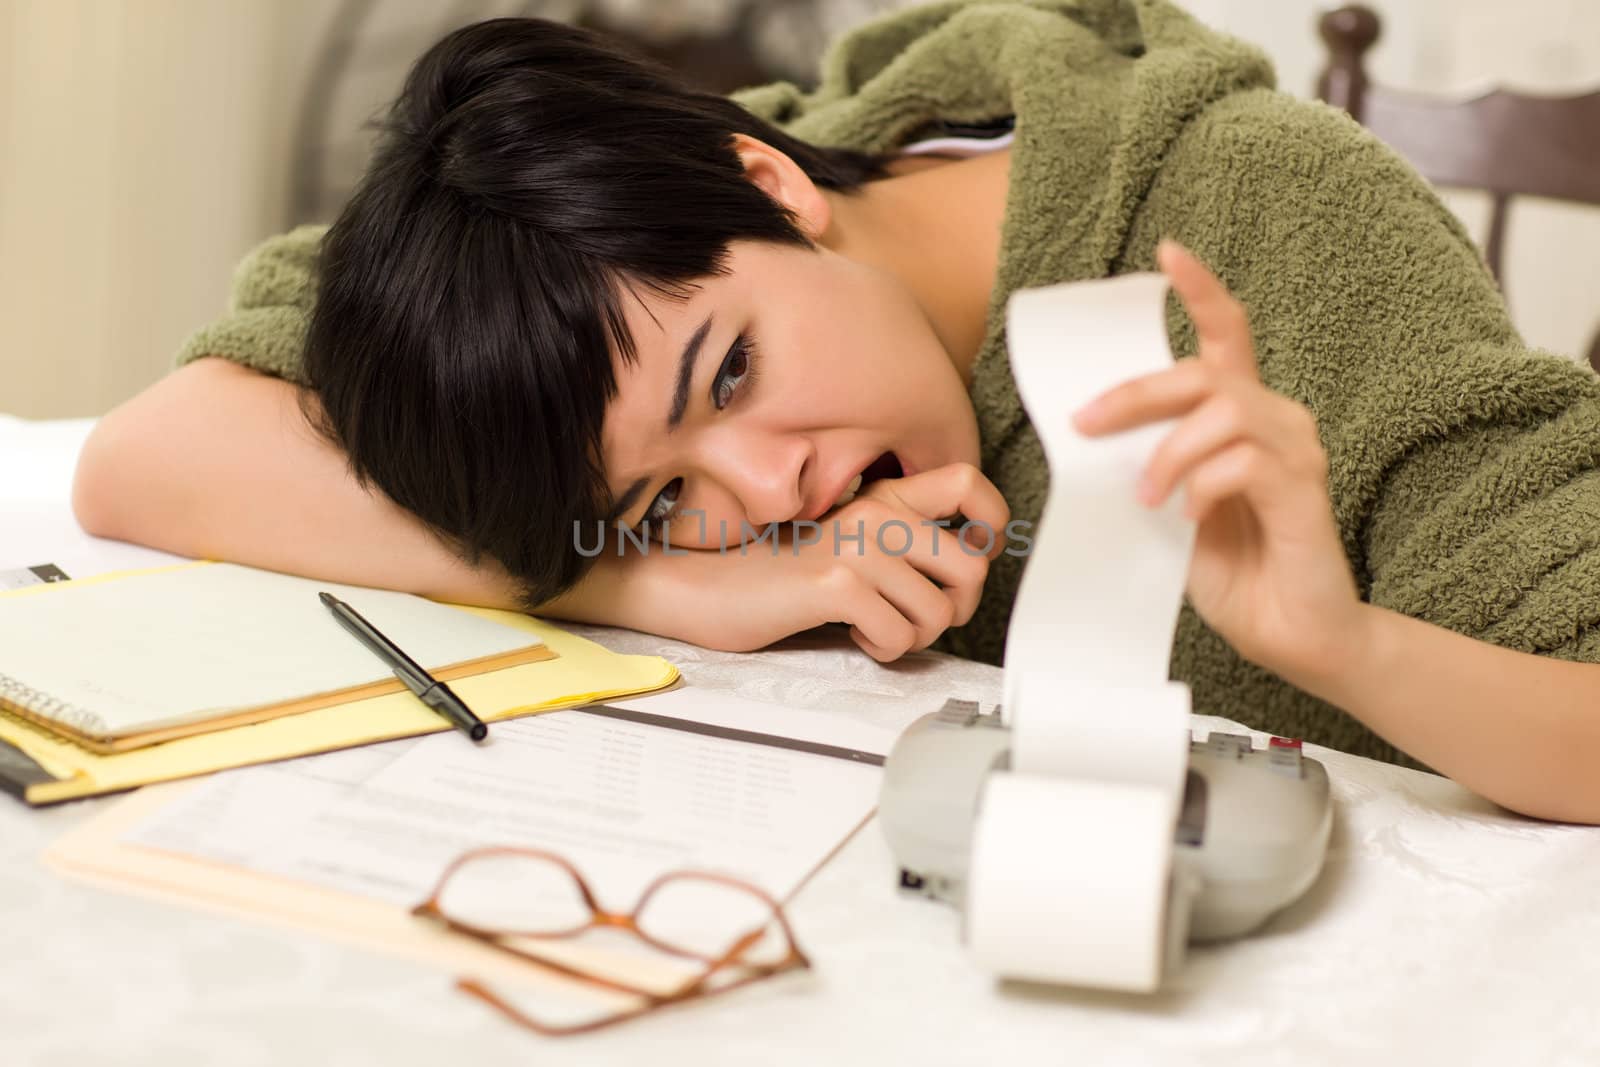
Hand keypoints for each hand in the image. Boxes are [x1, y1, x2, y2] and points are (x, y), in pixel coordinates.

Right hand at [668, 463, 1009, 661]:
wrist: (707, 586)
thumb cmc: (777, 576)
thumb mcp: (846, 544)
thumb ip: (897, 545)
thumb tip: (962, 577)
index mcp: (882, 497)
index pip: (967, 481)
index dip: (991, 521)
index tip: (978, 552)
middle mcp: (876, 513)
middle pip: (972, 566)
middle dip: (956, 609)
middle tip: (919, 618)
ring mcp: (857, 546)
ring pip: (938, 613)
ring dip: (911, 636)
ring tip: (873, 626)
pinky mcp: (837, 582)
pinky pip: (899, 635)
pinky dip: (882, 648)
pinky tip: (852, 633)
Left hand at [1070, 241, 1366, 682]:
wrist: (1289, 633)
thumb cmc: (1232, 569)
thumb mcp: (1168, 508)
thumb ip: (1144, 465)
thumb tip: (1090, 440)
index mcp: (1239, 416)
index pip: (1227, 333)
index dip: (1201, 288)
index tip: (1167, 252)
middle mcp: (1275, 419)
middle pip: (1204, 371)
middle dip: (1135, 393)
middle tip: (1087, 424)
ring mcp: (1295, 450)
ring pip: (1222, 411)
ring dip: (1168, 453)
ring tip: (1149, 499)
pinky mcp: (1305, 489)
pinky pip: (1243, 460)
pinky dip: (1203, 485)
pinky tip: (1189, 517)